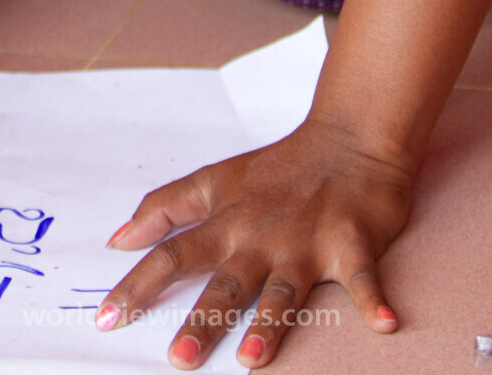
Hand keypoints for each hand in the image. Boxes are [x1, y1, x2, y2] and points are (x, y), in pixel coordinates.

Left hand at [96, 116, 410, 367]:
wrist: (348, 139)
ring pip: (284, 289)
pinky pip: (365, 276)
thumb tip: (117, 239)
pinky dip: (375, 298)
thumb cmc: (278, 169)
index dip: (139, 285)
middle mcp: (261, 236)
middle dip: (203, 319)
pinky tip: (385, 323)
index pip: (174, 254)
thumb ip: (166, 207)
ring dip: (271, 325)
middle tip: (178, 357)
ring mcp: (307, 241)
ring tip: (254, 362)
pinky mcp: (353, 242)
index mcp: (227, 222)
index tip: (106, 318)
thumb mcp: (216, 180)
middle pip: (226, 282)